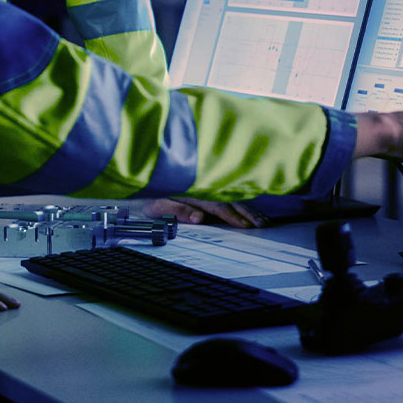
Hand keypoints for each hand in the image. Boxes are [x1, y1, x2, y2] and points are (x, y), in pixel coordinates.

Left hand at [144, 196, 265, 227]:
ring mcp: (204, 184)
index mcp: (193, 191)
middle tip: (262, 224)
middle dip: (247, 212)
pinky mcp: (205, 185)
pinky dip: (241, 200)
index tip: (246, 226)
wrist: (139, 176)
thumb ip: (179, 210)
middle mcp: (202, 186)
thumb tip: (200, 218)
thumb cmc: (146, 196)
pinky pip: (227, 192)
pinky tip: (250, 208)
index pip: (218, 204)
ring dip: (248, 207)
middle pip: (230, 198)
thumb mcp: (156, 205)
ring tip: (262, 219)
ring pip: (232, 194)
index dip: (233, 215)